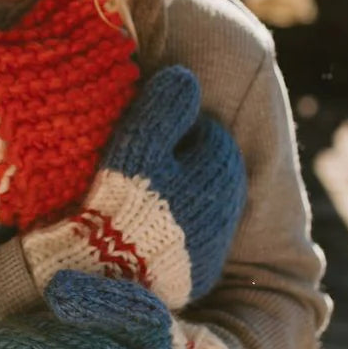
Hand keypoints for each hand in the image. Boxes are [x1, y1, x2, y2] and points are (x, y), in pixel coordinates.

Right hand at [22, 66, 246, 307]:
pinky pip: (197, 239)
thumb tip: (186, 76)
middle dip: (185, 161)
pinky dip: (179, 230)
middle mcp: (231, 205)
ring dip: (183, 195)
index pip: (207, 131)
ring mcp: (219, 242)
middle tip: (144, 165)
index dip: (175, 129)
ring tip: (144, 198)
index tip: (146, 137)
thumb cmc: (126, 201)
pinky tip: (148, 230)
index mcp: (221, 168)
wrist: (115, 271)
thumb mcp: (141, 142)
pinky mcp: (204, 272)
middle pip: (211, 167)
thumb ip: (165, 105)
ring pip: (206, 202)